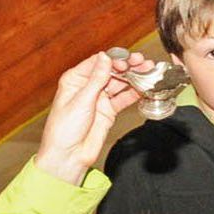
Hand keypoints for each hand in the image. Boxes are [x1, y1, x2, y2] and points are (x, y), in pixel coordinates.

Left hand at [34, 52, 146, 181]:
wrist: (69, 156)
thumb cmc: (64, 129)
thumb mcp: (81, 100)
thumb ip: (96, 79)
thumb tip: (105, 57)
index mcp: (75, 80)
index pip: (98, 62)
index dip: (114, 59)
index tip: (127, 60)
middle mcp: (88, 87)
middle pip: (112, 71)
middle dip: (128, 66)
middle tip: (143, 62)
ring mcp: (100, 98)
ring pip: (120, 83)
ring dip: (134, 77)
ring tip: (149, 72)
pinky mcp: (109, 111)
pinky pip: (124, 98)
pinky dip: (135, 93)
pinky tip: (145, 88)